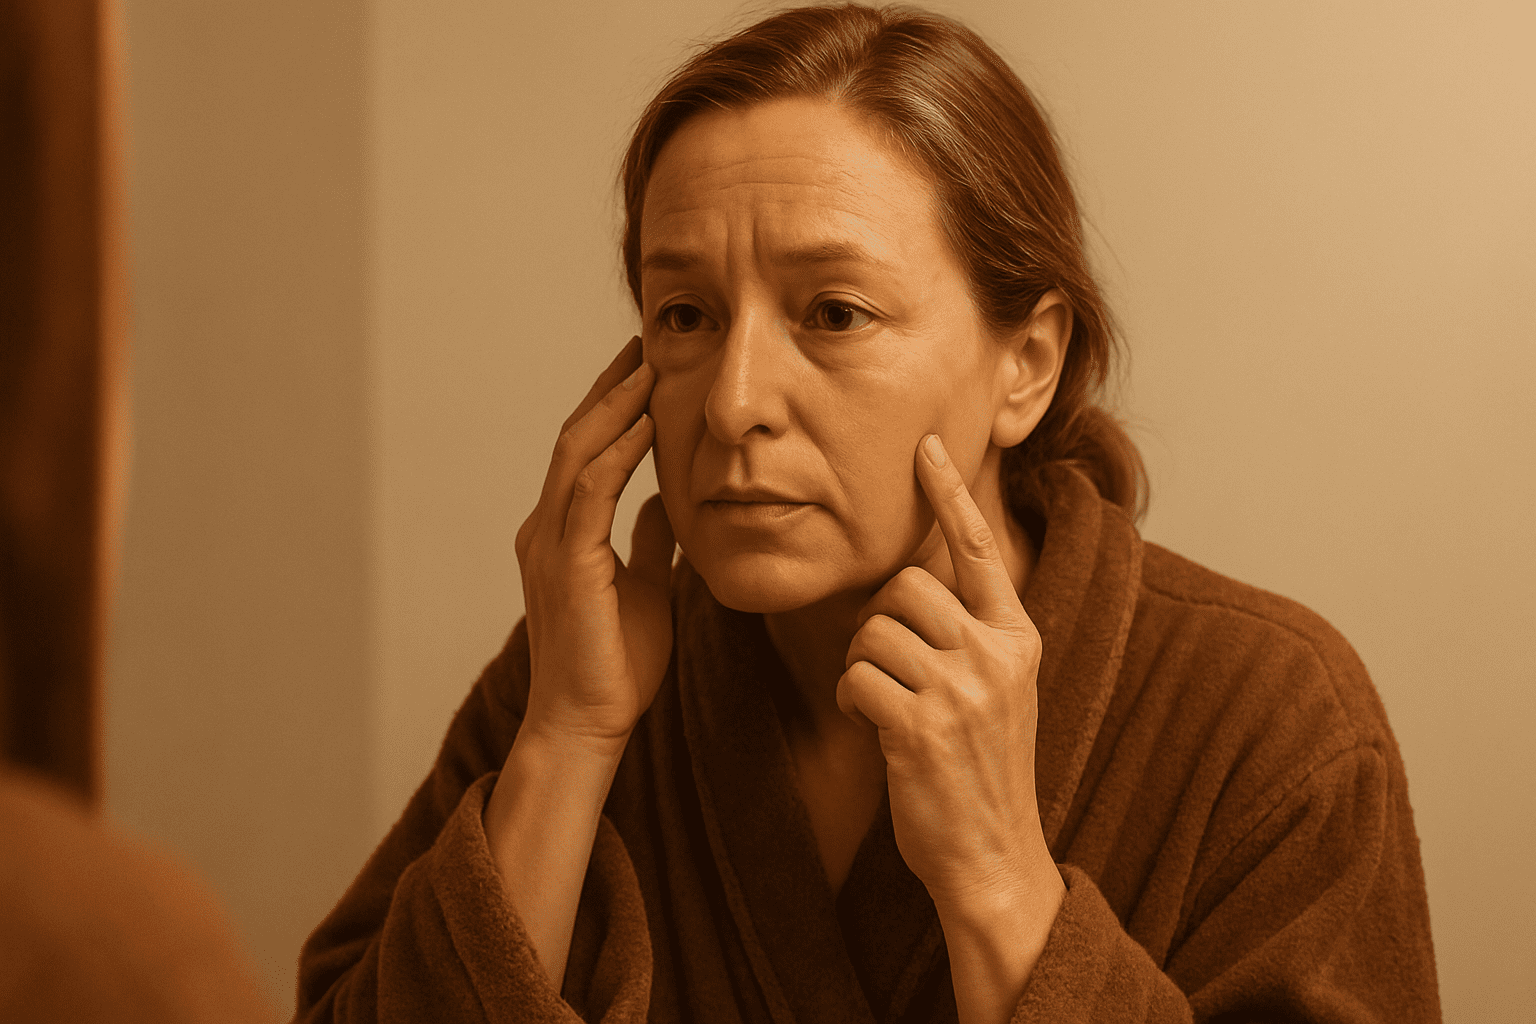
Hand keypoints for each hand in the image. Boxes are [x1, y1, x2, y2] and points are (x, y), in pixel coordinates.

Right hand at [514, 335, 675, 755]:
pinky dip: (616, 453)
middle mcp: (546, 529)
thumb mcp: (647, 585)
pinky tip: (645, 425)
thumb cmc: (616, 664)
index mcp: (563, 534)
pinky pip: (589, 492)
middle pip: (575, 439)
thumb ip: (651, 541)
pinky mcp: (566, 563)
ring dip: (613, 407)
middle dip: (610, 390)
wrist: (589, 722)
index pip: (585, 453)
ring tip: (646, 367)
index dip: (613, 408)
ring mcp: (549, 544)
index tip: (645, 369)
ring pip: (575, 454)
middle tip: (643, 345)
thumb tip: (669, 501)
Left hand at [837, 433, 1055, 909]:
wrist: (993, 857)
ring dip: (861, 664)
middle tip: (886, 666)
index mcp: (1018, 637)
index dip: (947, 495)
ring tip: (882, 702)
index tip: (925, 447)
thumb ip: (968, 635)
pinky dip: (851, 698)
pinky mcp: (922, 726)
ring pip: (874, 629)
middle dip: (878, 620)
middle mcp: (997, 654)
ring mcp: (963, 690)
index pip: (979, 549)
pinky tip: (871, 725)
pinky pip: (857, 675)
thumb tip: (910, 585)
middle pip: (906, 586)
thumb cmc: (982, 771)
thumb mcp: (997, 691)